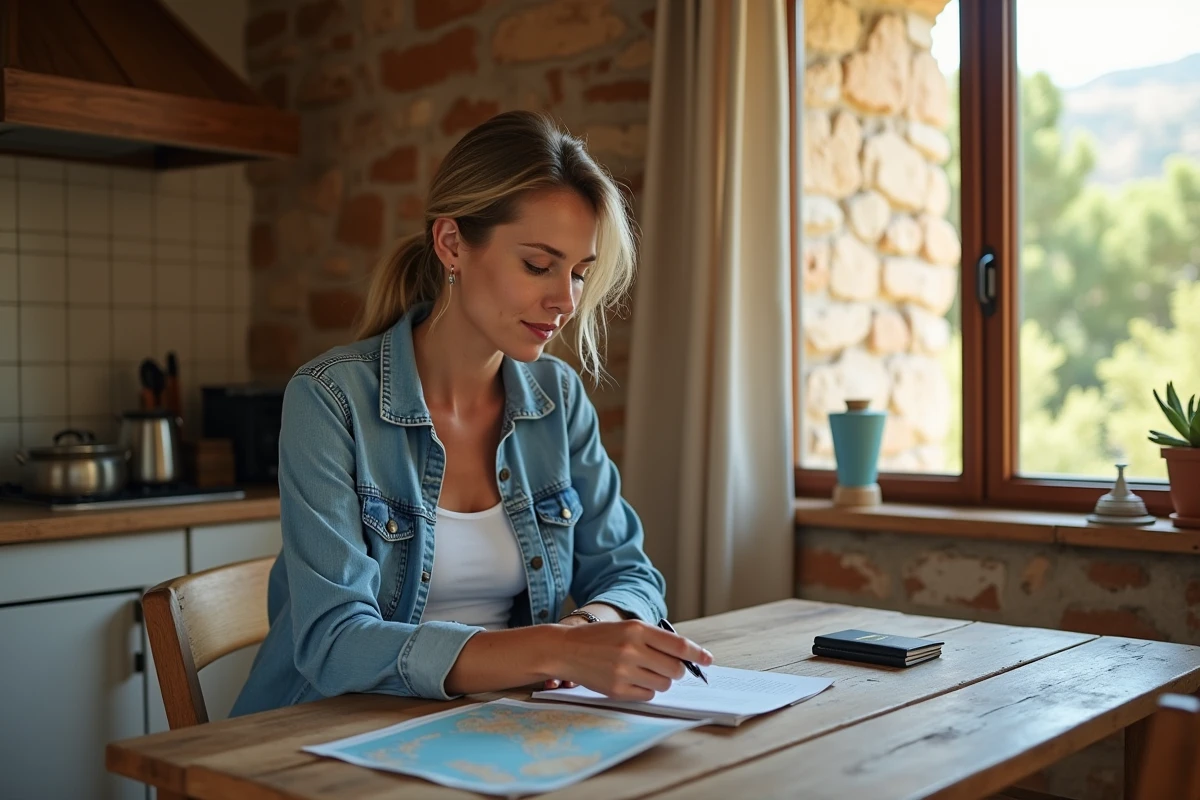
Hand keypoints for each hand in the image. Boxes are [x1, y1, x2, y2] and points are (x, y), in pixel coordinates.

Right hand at [548, 619, 713, 701]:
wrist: (566, 649)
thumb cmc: (601, 638)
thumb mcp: (627, 628)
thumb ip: (655, 640)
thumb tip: (685, 657)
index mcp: (637, 629)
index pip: (678, 644)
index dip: (697, 653)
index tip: (708, 659)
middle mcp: (632, 649)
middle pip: (675, 669)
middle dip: (678, 671)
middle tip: (669, 668)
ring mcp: (624, 671)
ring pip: (664, 684)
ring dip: (662, 681)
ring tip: (646, 672)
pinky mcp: (617, 689)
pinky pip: (648, 696)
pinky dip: (647, 690)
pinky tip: (634, 680)